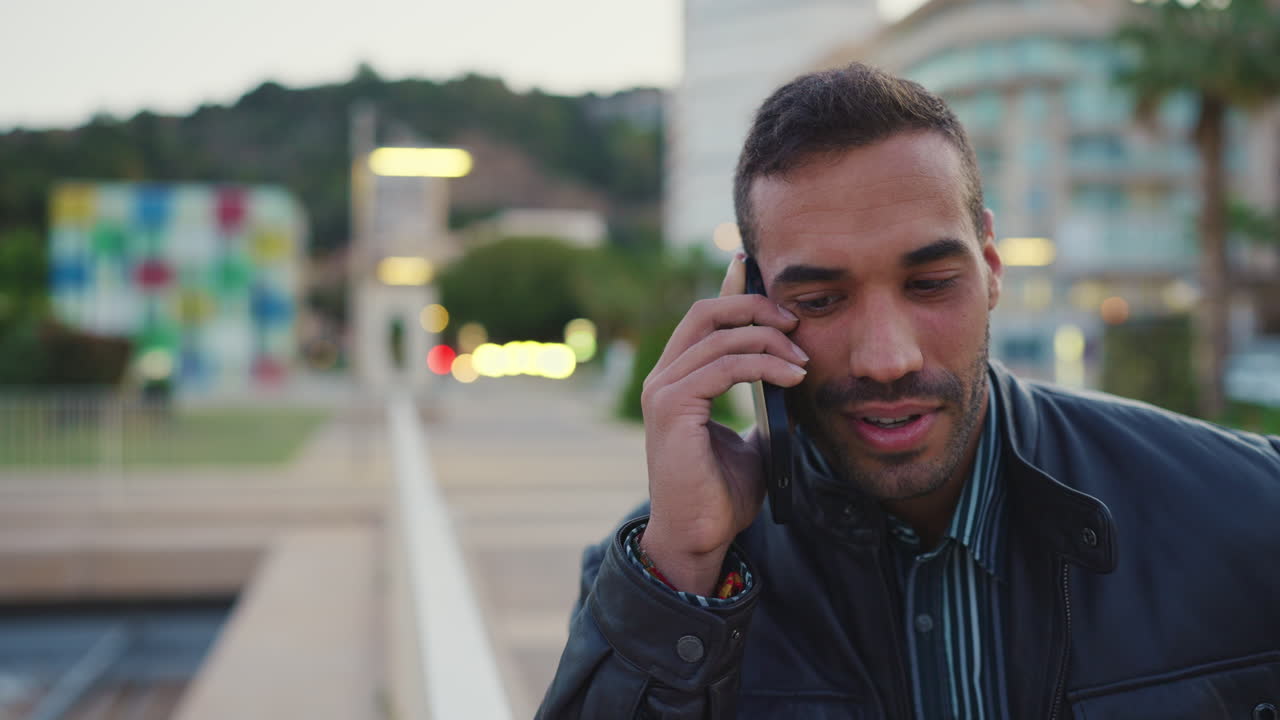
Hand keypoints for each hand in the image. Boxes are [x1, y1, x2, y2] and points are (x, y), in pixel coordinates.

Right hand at [639, 254, 808, 594]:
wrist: (700, 536)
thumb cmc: (722, 494)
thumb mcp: (752, 439)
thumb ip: (761, 407)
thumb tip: (793, 378)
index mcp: (678, 379)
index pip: (705, 318)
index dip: (737, 292)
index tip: (774, 284)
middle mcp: (664, 377)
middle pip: (706, 312)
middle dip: (754, 306)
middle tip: (795, 321)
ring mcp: (664, 391)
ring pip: (720, 336)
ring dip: (769, 341)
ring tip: (802, 361)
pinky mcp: (672, 408)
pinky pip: (723, 366)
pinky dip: (763, 365)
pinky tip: (792, 378)